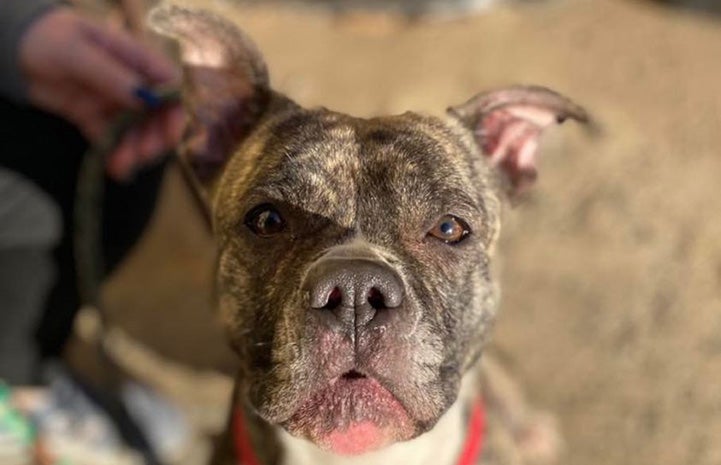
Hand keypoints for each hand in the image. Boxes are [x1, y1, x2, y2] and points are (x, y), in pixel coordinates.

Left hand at [19, 7, 184, 179]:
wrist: (13, 52)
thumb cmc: (47, 39)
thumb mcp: (77, 52)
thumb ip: (111, 75)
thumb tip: (146, 99)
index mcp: (134, 59)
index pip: (169, 85)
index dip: (175, 110)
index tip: (169, 134)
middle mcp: (130, 82)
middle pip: (158, 114)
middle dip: (155, 138)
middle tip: (142, 156)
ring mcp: (114, 102)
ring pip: (137, 132)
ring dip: (135, 152)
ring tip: (121, 167)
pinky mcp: (96, 119)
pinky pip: (113, 141)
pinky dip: (116, 156)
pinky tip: (112, 168)